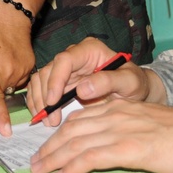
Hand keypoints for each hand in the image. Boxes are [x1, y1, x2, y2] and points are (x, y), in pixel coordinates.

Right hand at [27, 37, 161, 126]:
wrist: (133, 92)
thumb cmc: (134, 84)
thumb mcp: (129, 82)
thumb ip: (108, 81)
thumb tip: (82, 89)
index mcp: (89, 50)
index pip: (64, 60)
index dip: (55, 80)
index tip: (54, 101)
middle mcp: (73, 56)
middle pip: (48, 70)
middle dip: (45, 96)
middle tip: (51, 120)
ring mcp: (65, 69)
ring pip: (41, 79)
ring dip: (39, 101)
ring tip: (48, 122)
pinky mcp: (60, 82)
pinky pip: (41, 89)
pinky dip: (38, 103)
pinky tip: (43, 117)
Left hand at [29, 99, 172, 172]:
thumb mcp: (144, 123)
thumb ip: (123, 127)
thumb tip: (104, 144)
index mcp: (118, 107)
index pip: (78, 118)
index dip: (58, 133)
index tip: (46, 147)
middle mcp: (114, 114)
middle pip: (71, 129)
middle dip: (50, 146)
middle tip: (36, 161)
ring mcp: (120, 130)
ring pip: (76, 142)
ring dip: (54, 158)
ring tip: (41, 170)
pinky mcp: (127, 148)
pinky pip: (91, 157)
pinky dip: (73, 167)